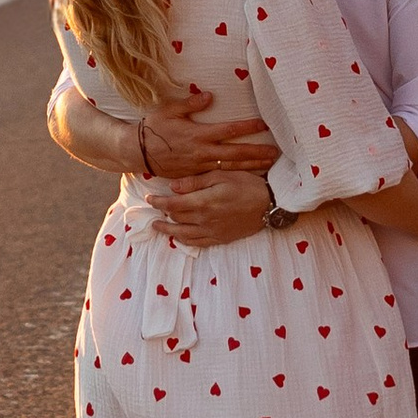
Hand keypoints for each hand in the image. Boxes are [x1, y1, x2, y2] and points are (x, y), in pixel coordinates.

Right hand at [139, 82, 278, 180]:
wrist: (136, 152)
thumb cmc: (152, 128)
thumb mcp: (168, 110)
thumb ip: (190, 103)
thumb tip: (209, 95)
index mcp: (198, 134)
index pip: (228, 130)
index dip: (247, 128)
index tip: (263, 124)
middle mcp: (201, 152)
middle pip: (235, 154)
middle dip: (257, 153)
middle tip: (276, 153)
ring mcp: (199, 166)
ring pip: (230, 168)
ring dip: (251, 166)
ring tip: (268, 165)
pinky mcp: (195, 175)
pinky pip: (219, 176)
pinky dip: (235, 175)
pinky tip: (247, 176)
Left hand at [149, 167, 275, 244]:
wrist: (269, 204)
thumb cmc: (246, 184)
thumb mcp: (221, 175)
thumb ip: (195, 182)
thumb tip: (173, 187)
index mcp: (203, 202)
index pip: (172, 205)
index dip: (158, 202)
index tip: (149, 198)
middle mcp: (204, 220)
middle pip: (175, 219)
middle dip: (162, 214)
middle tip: (154, 208)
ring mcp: (211, 232)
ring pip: (182, 234)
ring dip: (167, 230)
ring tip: (157, 226)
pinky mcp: (219, 239)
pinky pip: (197, 243)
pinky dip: (184, 240)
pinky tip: (178, 237)